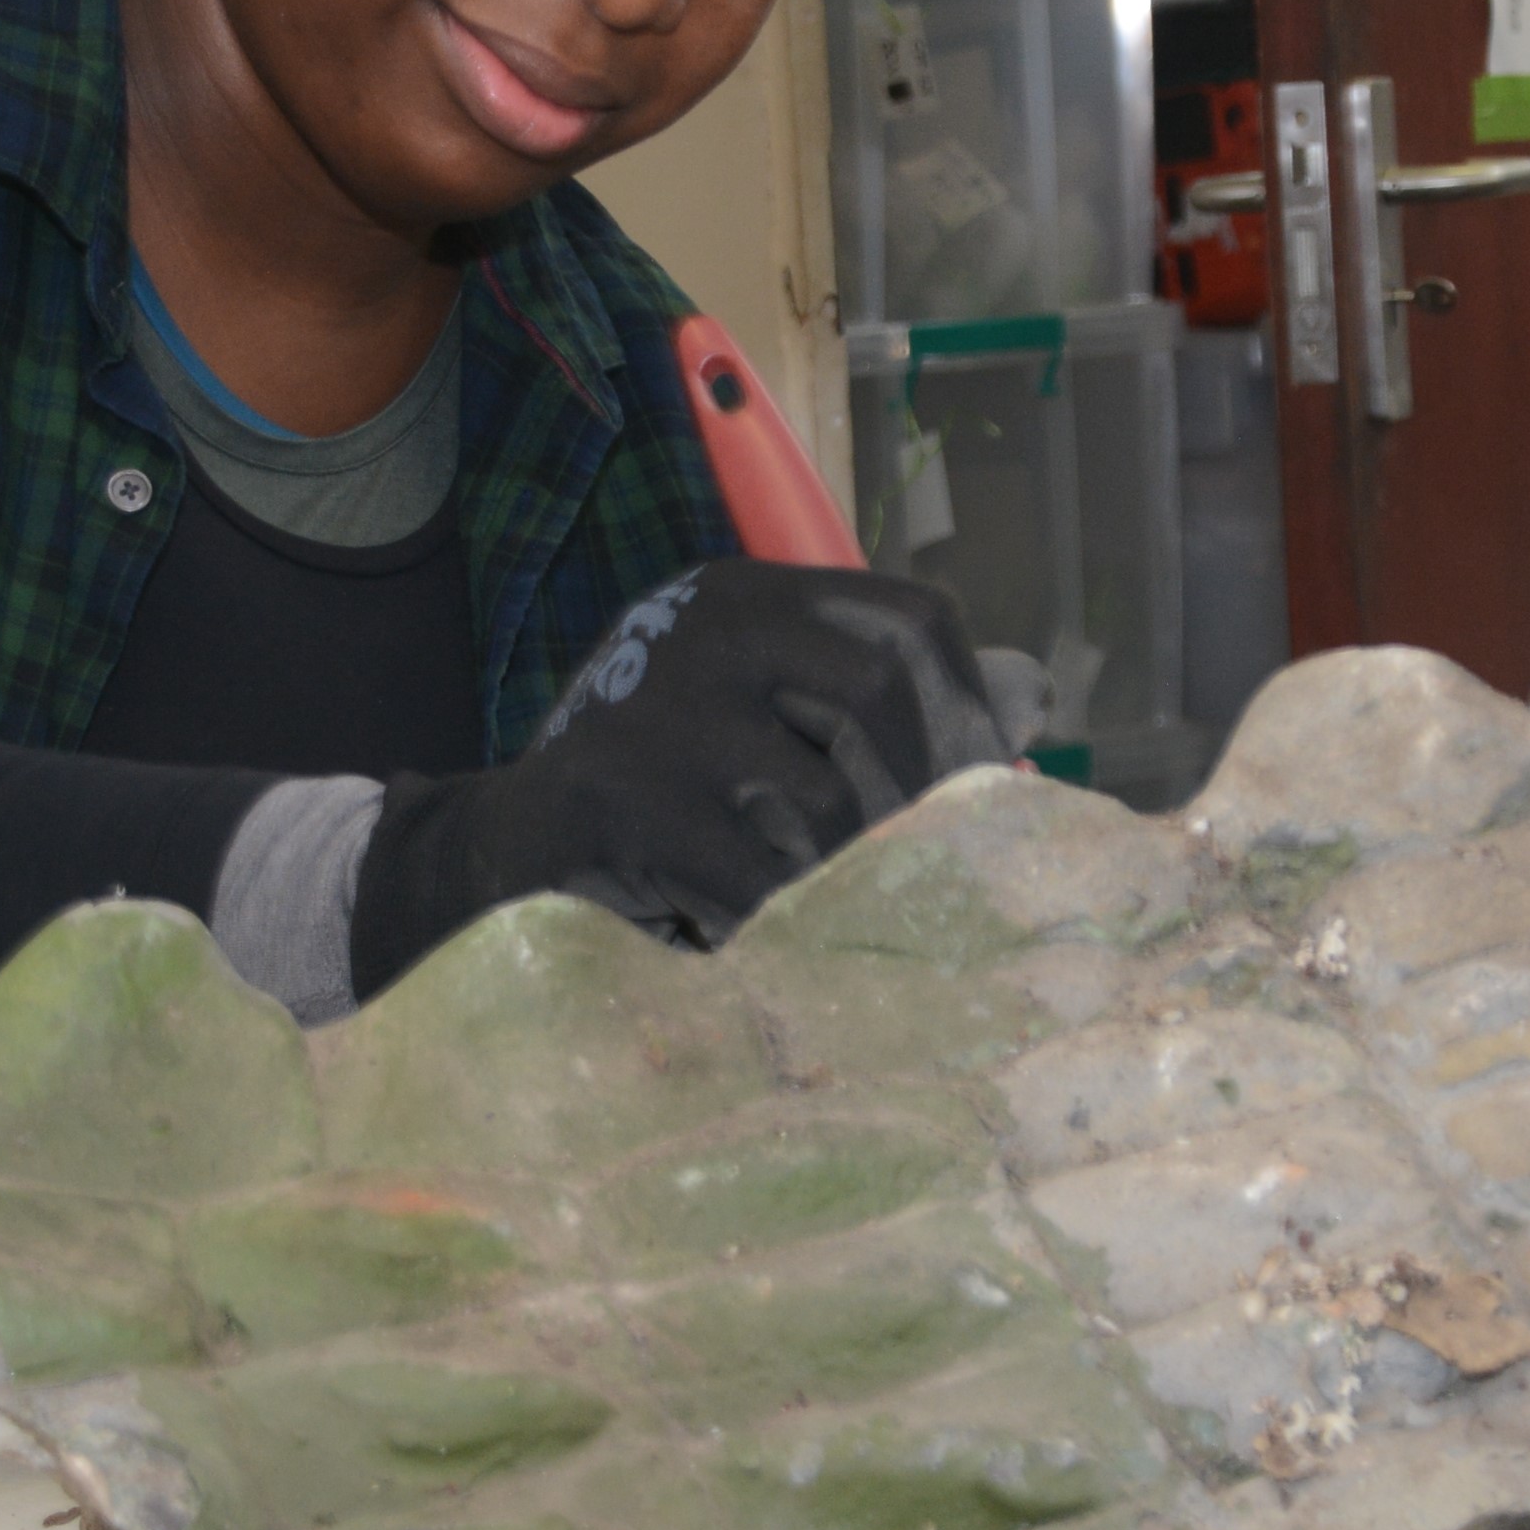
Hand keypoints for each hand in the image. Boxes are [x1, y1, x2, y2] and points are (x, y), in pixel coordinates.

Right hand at [350, 559, 1010, 984]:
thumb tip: (1034, 700)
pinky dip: (772, 924)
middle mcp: (703, 627)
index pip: (910, 619)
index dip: (968, 708)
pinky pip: (754, 878)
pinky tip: (748, 933)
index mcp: (746, 597)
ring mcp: (656, 707)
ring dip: (838, 875)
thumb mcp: (765, 723)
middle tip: (910, 869)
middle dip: (918, 798)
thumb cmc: (659, 792)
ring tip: (813, 905)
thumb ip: (884, 710)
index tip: (979, 789)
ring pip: (825, 802)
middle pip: (881, 698)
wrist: (495, 854)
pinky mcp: (616, 795)